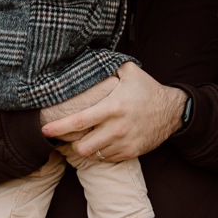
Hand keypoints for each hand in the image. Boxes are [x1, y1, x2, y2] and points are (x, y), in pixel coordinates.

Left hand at [41, 62, 186, 161]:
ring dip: (85, 150)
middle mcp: (117, 128)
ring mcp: (124, 142)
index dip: (59, 128)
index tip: (44, 130)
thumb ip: (108, 65)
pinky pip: (107, 159)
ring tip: (82, 141)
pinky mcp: (131, 152)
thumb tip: (88, 57)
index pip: (79, 121)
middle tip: (67, 138)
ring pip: (93, 155)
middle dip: (70, 144)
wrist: (172, 111)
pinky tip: (100, 144)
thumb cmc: (147, 89)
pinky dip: (99, 154)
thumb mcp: (129, 72)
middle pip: (82, 146)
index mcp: (113, 107)